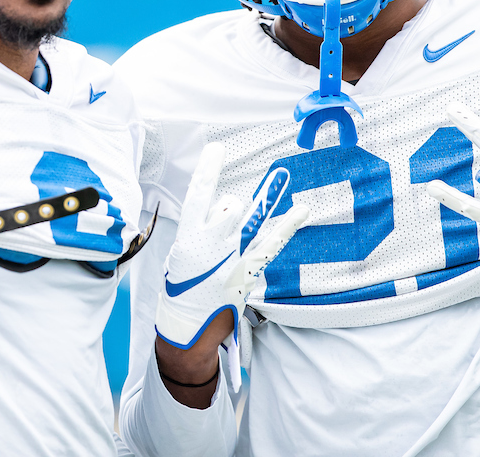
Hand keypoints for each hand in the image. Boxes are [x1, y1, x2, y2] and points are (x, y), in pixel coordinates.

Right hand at [155, 143, 309, 350]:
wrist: (187, 329)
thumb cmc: (180, 291)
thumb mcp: (179, 257)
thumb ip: (197, 233)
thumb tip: (218, 213)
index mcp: (187, 239)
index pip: (197, 196)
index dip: (207, 171)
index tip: (216, 150)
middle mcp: (210, 246)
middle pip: (228, 207)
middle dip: (231, 206)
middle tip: (229, 219)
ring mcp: (230, 258)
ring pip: (248, 220)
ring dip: (265, 199)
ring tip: (280, 176)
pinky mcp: (247, 271)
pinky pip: (270, 244)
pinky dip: (286, 227)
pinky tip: (300, 212)